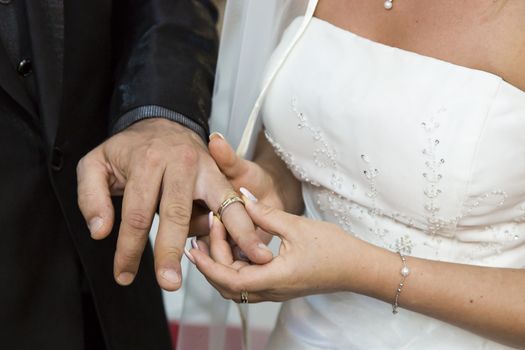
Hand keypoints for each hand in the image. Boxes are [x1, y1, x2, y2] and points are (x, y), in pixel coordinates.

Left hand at [76, 119, 272, 290]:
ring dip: (233, 234)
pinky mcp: (221, 175)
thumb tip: (100, 232)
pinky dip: (246, 223)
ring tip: (247, 259)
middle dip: (171, 252)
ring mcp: (206, 169)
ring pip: (218, 204)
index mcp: (147, 162)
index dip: (129, 249)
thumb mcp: (95, 163)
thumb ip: (90, 197)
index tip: (124, 275)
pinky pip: (234, 202)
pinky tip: (255, 244)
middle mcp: (180, 164)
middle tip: (169, 284)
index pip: (137, 213)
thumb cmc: (130, 149)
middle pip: (175, 214)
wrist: (164, 121)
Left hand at [188, 189, 359, 301]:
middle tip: (204, 232)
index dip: (208, 265)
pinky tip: (232, 246)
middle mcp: (272, 290)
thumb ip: (265, 213)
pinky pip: (248, 281)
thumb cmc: (335, 249)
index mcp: (275, 278)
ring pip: (236, 286)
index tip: (194, 247)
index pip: (229, 280)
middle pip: (227, 284)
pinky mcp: (280, 285)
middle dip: (211, 261)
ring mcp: (276, 290)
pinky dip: (233, 266)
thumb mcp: (297, 226)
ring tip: (210, 239)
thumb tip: (242, 197)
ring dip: (220, 265)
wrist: (359, 268)